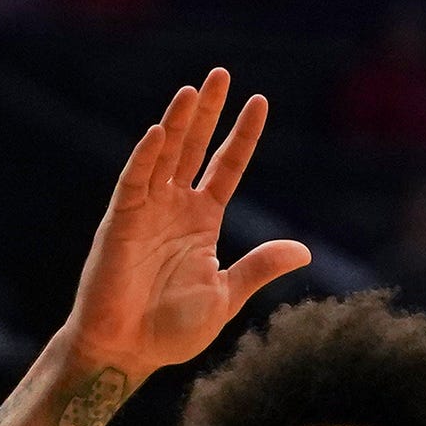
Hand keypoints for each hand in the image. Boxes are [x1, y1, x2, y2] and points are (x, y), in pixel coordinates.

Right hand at [61, 71, 310, 376]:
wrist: (127, 352)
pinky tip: (157, 132)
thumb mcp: (226, 295)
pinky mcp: (120, 222)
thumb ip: (259, 267)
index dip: (242, 135)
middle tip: (220, 73)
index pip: (227, 166)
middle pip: (195, 147)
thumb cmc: (173, 330)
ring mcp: (147, 211)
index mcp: (202, 221)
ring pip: (165, 156)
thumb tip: (305, 251)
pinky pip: (134, 182)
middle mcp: (175, 207)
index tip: (259, 101)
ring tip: (192, 90)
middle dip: (207, 111)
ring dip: (176, 122)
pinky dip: (144, 157)